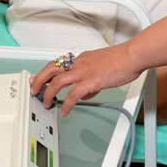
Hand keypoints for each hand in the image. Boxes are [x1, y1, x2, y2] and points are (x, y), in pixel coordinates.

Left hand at [30, 44, 145, 116]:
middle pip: (50, 69)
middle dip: (39, 80)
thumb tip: (86, 93)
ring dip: (48, 93)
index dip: (46, 72)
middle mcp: (79, 63)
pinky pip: (73, 95)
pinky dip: (67, 104)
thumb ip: (91, 80)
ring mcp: (83, 72)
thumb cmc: (122, 60)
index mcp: (81, 59)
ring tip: (47, 103)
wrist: (132, 56)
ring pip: (57, 81)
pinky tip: (65, 110)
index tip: (38, 78)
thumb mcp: (102, 67)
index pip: (58, 64)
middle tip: (34, 90)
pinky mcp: (90, 81)